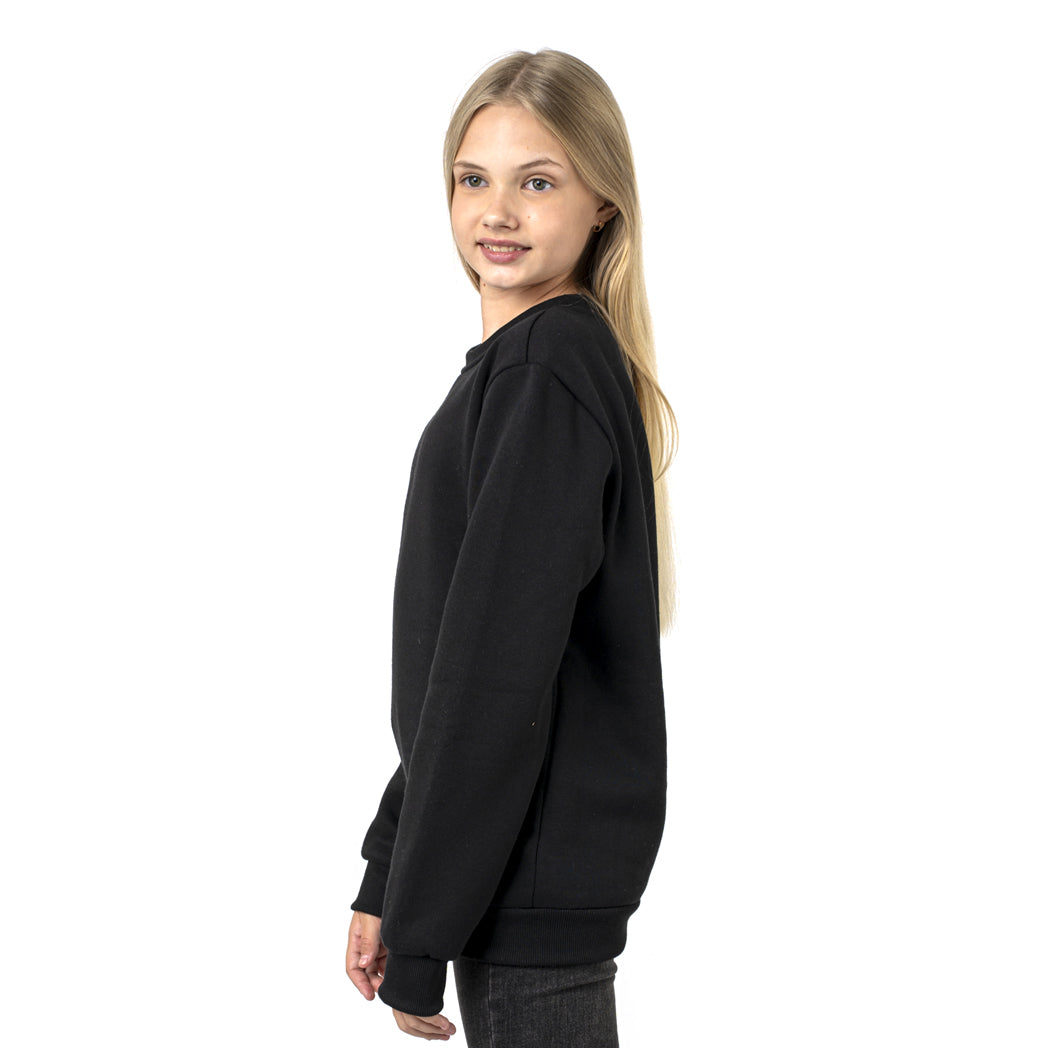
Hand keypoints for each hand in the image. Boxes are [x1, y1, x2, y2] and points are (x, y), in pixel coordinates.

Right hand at [347, 911, 456, 1038]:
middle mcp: (366, 946)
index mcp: (356, 941)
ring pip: (378, 968)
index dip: (360, 984)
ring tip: (394, 983)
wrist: (389, 888)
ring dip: (384, 977)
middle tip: (385, 990)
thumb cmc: (376, 902)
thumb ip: (368, 942)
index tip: (369, 995)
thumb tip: (364, 964)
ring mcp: (378, 945)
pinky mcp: (390, 944)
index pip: (353, 968)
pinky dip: (393, 969)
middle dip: (374, 983)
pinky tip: (400, 973)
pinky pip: (389, 961)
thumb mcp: (370, 922)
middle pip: (366, 972)